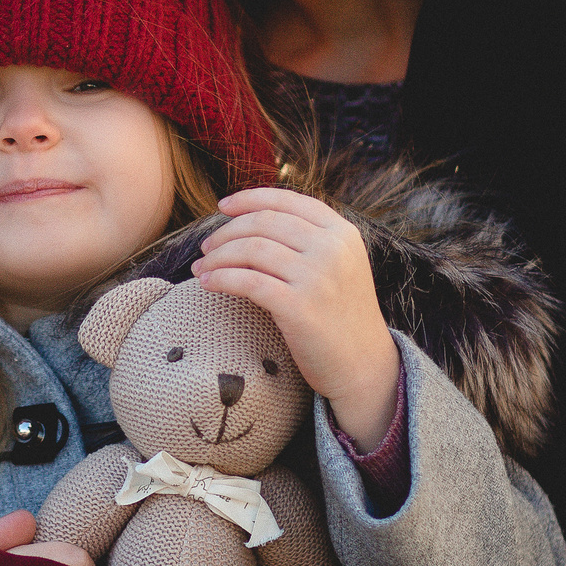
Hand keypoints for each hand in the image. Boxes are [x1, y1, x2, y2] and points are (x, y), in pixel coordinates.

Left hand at [197, 188, 398, 449]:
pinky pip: (248, 282)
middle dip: (226, 232)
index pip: (287, 201)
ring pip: (252, 249)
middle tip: (206, 247)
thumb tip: (255, 217)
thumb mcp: (340, 266)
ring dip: (218, 256)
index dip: (249, 199)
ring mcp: (317, 277)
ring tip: (201, 267)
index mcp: (342, 232)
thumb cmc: (342, 316)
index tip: (222, 206)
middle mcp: (332, 249)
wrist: (364, 366)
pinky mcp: (300, 307)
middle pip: (264, 223)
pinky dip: (222, 278)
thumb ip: (311, 239)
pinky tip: (208, 283)